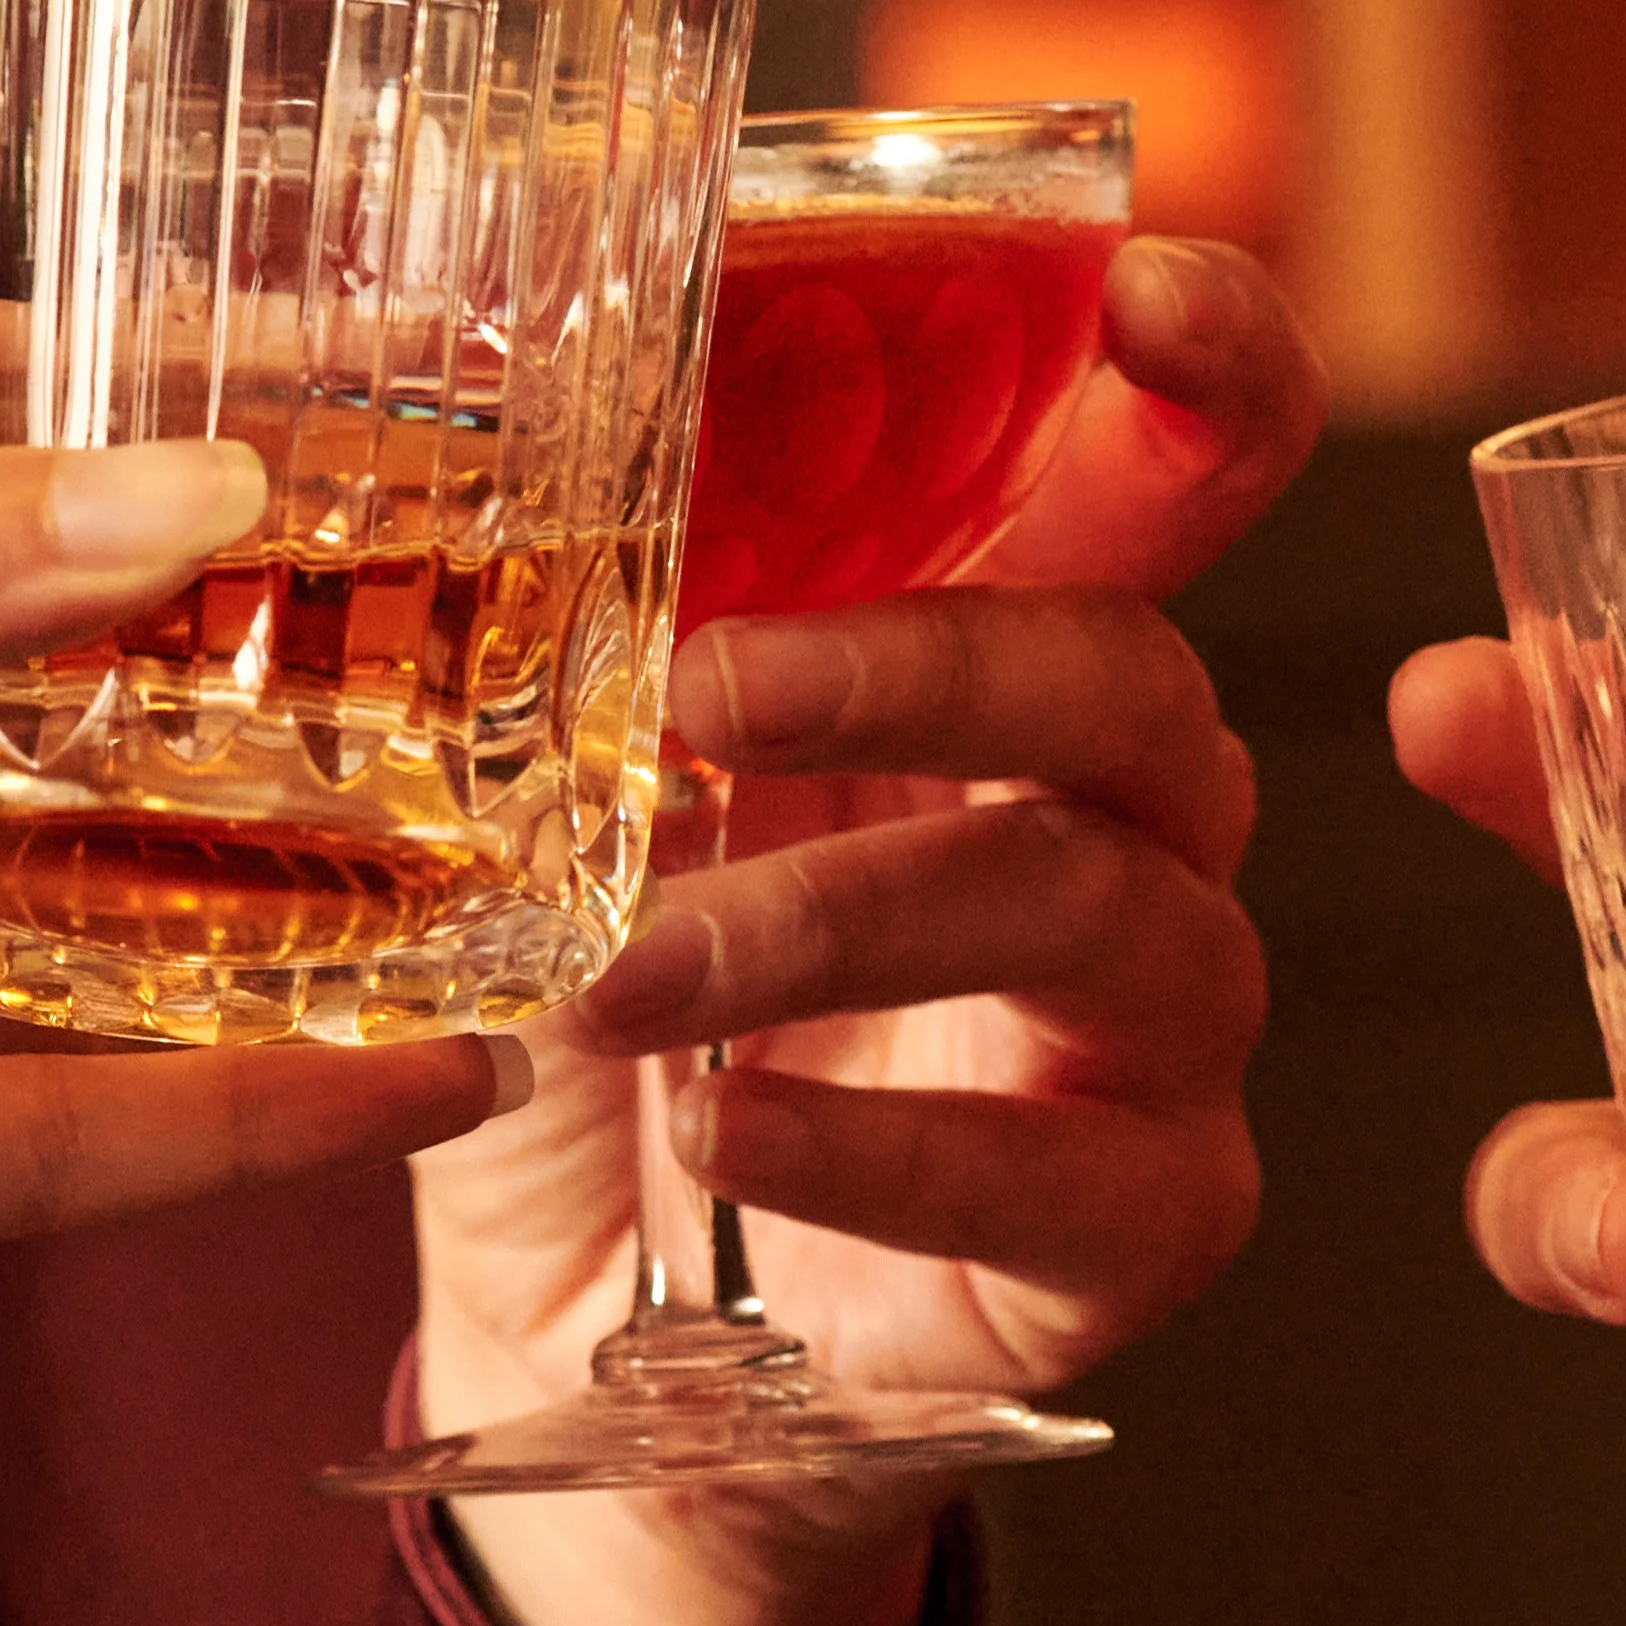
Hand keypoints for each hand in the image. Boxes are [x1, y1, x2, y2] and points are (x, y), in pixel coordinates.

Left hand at [0, 439, 516, 1625]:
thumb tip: (171, 501)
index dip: (123, 425)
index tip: (354, 387)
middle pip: (25, 690)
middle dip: (245, 657)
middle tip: (497, 615)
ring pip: (69, 918)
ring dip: (275, 893)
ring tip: (520, 849)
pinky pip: (42, 1133)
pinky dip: (226, 1113)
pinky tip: (410, 1075)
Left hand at [410, 237, 1325, 1625]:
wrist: (591, 1339)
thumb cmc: (595, 1020)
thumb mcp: (550, 802)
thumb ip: (558, 629)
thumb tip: (420, 394)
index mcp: (1005, 666)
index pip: (1176, 475)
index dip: (1206, 368)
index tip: (1136, 285)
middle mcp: (1127, 816)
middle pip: (1128, 672)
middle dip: (910, 659)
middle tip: (686, 695)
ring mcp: (1159, 1023)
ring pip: (1091, 901)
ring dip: (827, 918)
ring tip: (620, 976)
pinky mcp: (1146, 1219)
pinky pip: (1071, 1169)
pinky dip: (875, 1149)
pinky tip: (722, 1140)